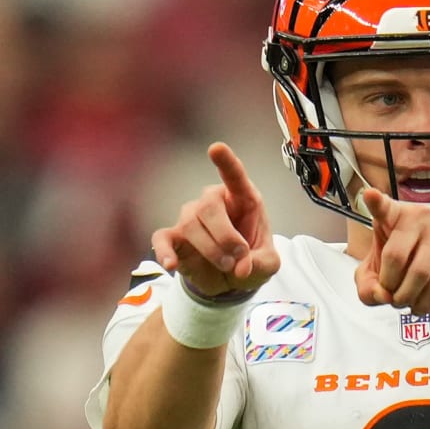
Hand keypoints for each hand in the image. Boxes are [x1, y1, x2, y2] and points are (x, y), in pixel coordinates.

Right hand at [151, 143, 280, 296]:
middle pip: (208, 206)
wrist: (231, 280)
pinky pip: (161, 239)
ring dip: (210, 250)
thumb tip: (240, 267)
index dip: (226, 162)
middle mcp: (213, 202)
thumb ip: (260, 262)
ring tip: (226, 265)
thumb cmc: (250, 259)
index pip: (233, 175)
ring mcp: (191, 218)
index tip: (216, 148)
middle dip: (225, 236)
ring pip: (190, 225)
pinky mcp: (175, 238)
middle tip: (238, 258)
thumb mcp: (268, 263)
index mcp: (241, 198)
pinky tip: (171, 265)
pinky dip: (164, 252)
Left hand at [354, 188, 429, 315]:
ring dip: (405, 297)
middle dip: (388, 285)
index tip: (370, 195)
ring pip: (418, 275)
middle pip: (395, 257)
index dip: (375, 202)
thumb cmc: (407, 257)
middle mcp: (417, 217)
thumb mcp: (379, 269)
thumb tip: (382, 295)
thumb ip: (368, 285)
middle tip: (388, 293)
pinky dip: (422, 305)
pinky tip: (417, 305)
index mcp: (393, 215)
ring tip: (402, 301)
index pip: (383, 207)